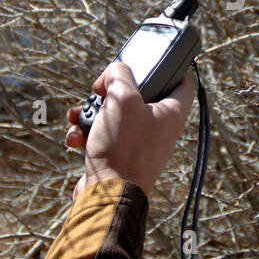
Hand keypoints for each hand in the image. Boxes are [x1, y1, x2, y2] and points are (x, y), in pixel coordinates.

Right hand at [65, 61, 194, 198]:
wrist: (107, 195)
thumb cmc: (123, 148)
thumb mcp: (122, 99)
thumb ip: (119, 76)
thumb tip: (113, 74)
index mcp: (171, 114)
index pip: (182, 82)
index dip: (167, 68)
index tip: (149, 62)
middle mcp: (159, 130)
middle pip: (138, 97)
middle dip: (111, 92)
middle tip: (100, 91)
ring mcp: (139, 145)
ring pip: (114, 116)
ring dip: (91, 113)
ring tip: (79, 117)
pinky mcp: (119, 158)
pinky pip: (103, 137)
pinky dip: (87, 134)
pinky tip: (76, 138)